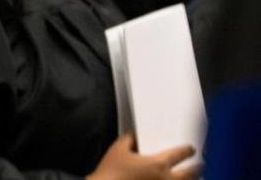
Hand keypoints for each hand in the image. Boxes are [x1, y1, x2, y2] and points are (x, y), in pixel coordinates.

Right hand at [87, 134, 201, 179]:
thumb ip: (129, 140)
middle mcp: (166, 179)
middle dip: (198, 168)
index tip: (191, 149)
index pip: (180, 154)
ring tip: (194, 177)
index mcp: (158, 164)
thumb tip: (135, 136)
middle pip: (191, 173)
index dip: (188, 150)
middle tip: (201, 165)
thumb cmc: (111, 172)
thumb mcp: (118, 149)